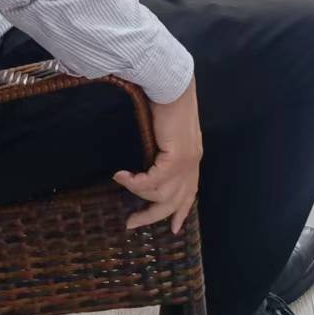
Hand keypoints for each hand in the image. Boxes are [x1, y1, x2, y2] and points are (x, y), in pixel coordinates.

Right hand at [114, 78, 202, 232]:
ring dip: (138, 193)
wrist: (172, 85)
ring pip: (162, 194)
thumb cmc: (166, 102)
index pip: (190, 192)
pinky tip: (120, 176)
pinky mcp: (177, 158)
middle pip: (175, 201)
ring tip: (121, 182)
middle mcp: (193, 163)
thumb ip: (161, 150)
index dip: (181, 211)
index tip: (173, 229)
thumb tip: (147, 162)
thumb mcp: (165, 132)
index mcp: (192, 158)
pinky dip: (135, 182)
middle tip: (131, 223)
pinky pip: (153, 181)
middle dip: (152, 216)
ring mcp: (187, 162)